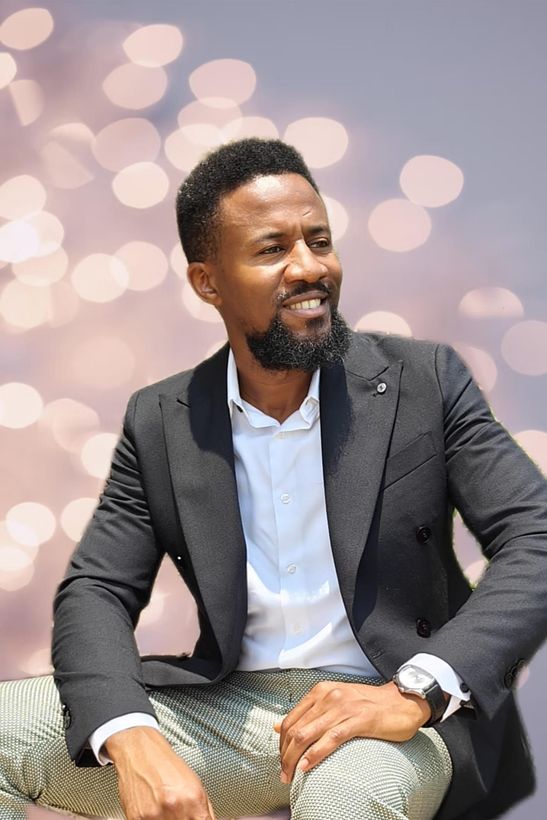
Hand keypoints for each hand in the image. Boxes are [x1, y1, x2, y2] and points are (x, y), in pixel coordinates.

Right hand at [105, 726, 215, 818]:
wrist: (138, 750)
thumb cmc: (165, 763)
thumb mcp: (193, 782)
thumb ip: (202, 807)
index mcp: (193, 796)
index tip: (198, 819)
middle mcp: (174, 806)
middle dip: (183, 819)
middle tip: (180, 813)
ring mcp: (154, 814)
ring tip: (165, 810)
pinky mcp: (136, 818)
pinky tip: (153, 809)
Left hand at [275, 680, 430, 783]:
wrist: (401, 701)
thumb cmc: (368, 705)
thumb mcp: (334, 702)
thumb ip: (309, 713)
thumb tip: (279, 726)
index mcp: (320, 691)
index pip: (291, 719)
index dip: (281, 743)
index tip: (282, 760)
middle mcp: (328, 696)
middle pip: (296, 729)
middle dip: (284, 755)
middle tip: (283, 774)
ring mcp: (343, 708)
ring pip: (308, 735)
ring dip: (294, 759)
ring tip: (290, 776)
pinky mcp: (358, 720)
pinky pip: (330, 739)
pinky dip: (315, 755)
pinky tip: (306, 767)